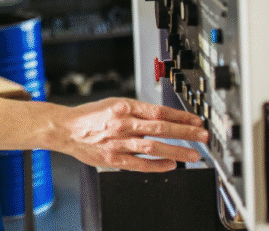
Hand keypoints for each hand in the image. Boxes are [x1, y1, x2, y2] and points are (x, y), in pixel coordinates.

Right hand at [57, 97, 208, 171]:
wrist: (65, 129)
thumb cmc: (89, 116)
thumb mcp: (113, 103)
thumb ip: (136, 110)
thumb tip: (162, 117)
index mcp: (124, 106)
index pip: (159, 111)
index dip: (180, 117)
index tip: (196, 121)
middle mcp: (123, 123)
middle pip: (161, 128)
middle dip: (186, 132)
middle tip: (203, 136)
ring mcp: (119, 142)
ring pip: (154, 146)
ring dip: (177, 151)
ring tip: (194, 154)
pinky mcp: (114, 158)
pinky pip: (140, 163)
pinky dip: (157, 164)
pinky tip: (171, 164)